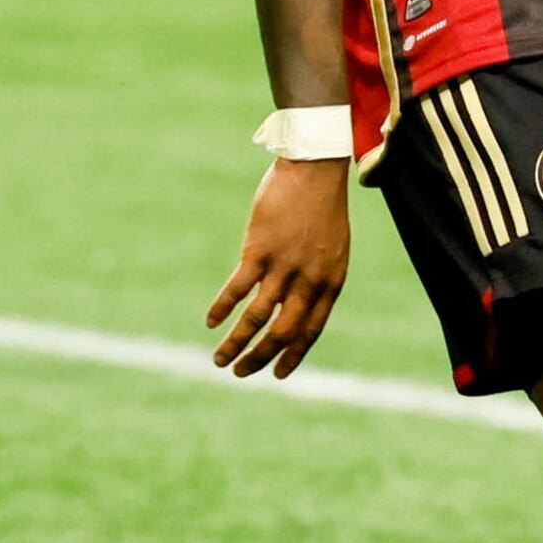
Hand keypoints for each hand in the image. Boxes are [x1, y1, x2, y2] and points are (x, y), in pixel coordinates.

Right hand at [206, 157, 350, 377]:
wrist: (315, 169)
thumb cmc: (322, 207)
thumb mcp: (331, 249)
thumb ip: (316, 279)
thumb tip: (296, 304)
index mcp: (330, 283)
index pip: (310, 331)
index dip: (292, 356)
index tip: (276, 373)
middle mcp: (309, 281)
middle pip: (283, 333)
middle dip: (259, 358)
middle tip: (240, 372)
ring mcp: (284, 267)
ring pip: (257, 319)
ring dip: (236, 343)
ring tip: (219, 359)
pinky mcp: (259, 250)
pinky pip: (237, 289)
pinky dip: (223, 309)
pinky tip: (212, 322)